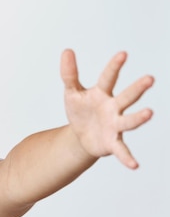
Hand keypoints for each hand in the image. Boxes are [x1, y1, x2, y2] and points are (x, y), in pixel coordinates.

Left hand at [61, 49, 153, 168]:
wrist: (80, 136)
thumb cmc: (80, 110)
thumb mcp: (71, 92)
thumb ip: (69, 74)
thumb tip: (66, 50)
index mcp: (102, 94)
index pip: (108, 78)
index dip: (114, 67)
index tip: (122, 54)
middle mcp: (114, 108)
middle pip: (126, 97)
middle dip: (137, 89)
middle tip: (149, 79)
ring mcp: (115, 125)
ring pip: (129, 121)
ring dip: (139, 117)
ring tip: (149, 113)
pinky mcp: (113, 142)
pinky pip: (122, 150)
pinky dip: (128, 157)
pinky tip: (134, 165)